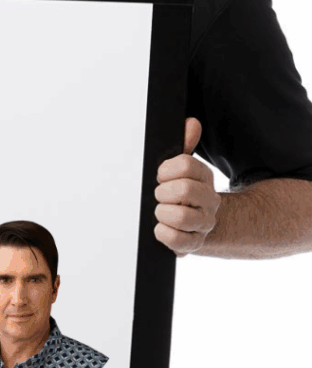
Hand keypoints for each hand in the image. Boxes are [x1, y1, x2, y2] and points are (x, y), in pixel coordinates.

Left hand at [154, 117, 220, 255]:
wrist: (197, 225)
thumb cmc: (182, 194)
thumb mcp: (181, 169)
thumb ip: (184, 145)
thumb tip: (191, 123)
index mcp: (204, 177)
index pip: (186, 165)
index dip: (167, 170)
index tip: (161, 175)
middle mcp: (209, 200)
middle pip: (184, 190)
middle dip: (163, 192)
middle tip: (159, 195)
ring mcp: (203, 223)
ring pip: (180, 217)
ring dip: (162, 213)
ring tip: (161, 212)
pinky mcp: (194, 243)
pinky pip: (175, 239)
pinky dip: (162, 233)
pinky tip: (162, 228)